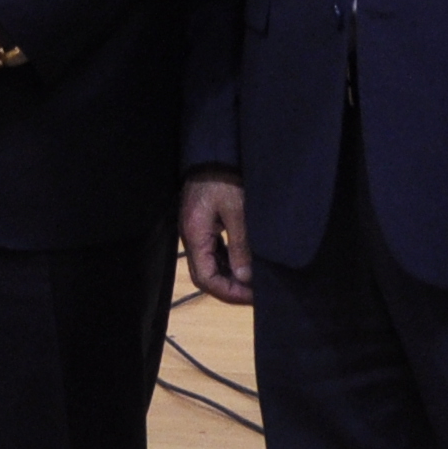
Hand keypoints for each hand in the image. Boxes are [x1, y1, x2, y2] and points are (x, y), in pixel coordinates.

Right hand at [179, 170, 253, 304]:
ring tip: (253, 283)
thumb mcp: (236, 210)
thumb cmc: (224, 178)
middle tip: (256, 294)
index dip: (229, 292)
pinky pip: (214, 251)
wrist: (214, 151)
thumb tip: (245, 278)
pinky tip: (244, 264)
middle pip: (205, 275)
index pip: (205, 278)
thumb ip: (240, 245)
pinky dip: (228, 262)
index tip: (253, 297)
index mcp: (195, 235)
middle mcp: (191, 237)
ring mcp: (196, 230)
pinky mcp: (204, 224)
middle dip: (230, 288)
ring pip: (209, 264)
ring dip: (230, 277)